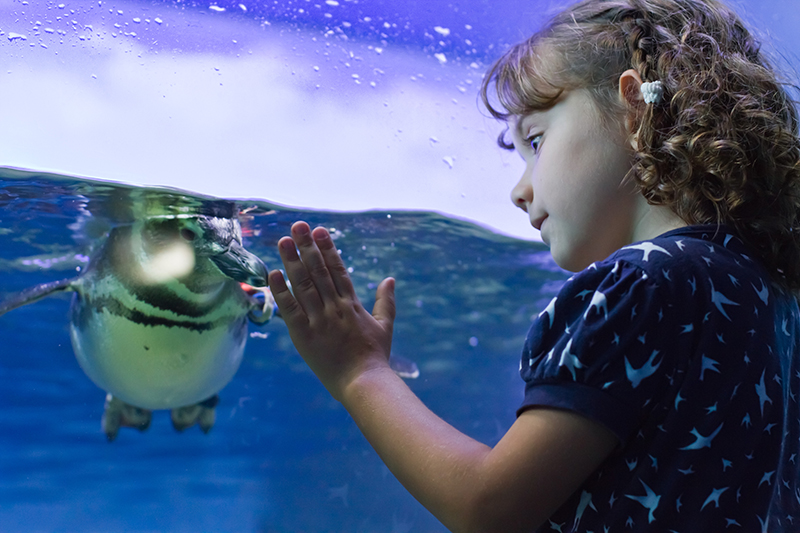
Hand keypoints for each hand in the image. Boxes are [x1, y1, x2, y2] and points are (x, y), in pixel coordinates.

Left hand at [268, 221, 395, 400]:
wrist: (364, 383)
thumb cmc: (375, 356)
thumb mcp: (385, 326)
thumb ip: (386, 301)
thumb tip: (390, 279)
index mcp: (352, 304)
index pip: (337, 269)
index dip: (327, 248)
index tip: (319, 231)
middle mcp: (334, 308)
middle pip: (318, 271)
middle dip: (307, 246)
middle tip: (297, 226)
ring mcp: (319, 321)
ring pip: (303, 285)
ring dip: (292, 261)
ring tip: (283, 241)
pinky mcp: (304, 336)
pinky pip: (290, 310)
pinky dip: (281, 292)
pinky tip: (273, 273)